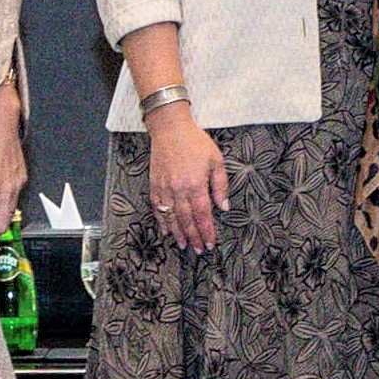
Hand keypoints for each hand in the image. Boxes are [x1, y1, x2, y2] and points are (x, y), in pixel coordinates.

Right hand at [145, 109, 226, 254]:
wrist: (170, 128)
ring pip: (171, 217)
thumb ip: (220, 185)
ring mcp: (164, 188)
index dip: (206, 230)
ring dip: (178, 233)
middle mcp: (178, 189)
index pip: (202, 214)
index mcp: (196, 184)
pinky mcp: (154, 185)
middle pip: (186, 219)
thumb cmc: (195, 142)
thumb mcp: (216, 160)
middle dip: (194, 236)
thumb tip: (224, 207)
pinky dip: (162, 221)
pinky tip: (167, 231)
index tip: (210, 243)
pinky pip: (157, 208)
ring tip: (184, 245)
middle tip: (198, 250)